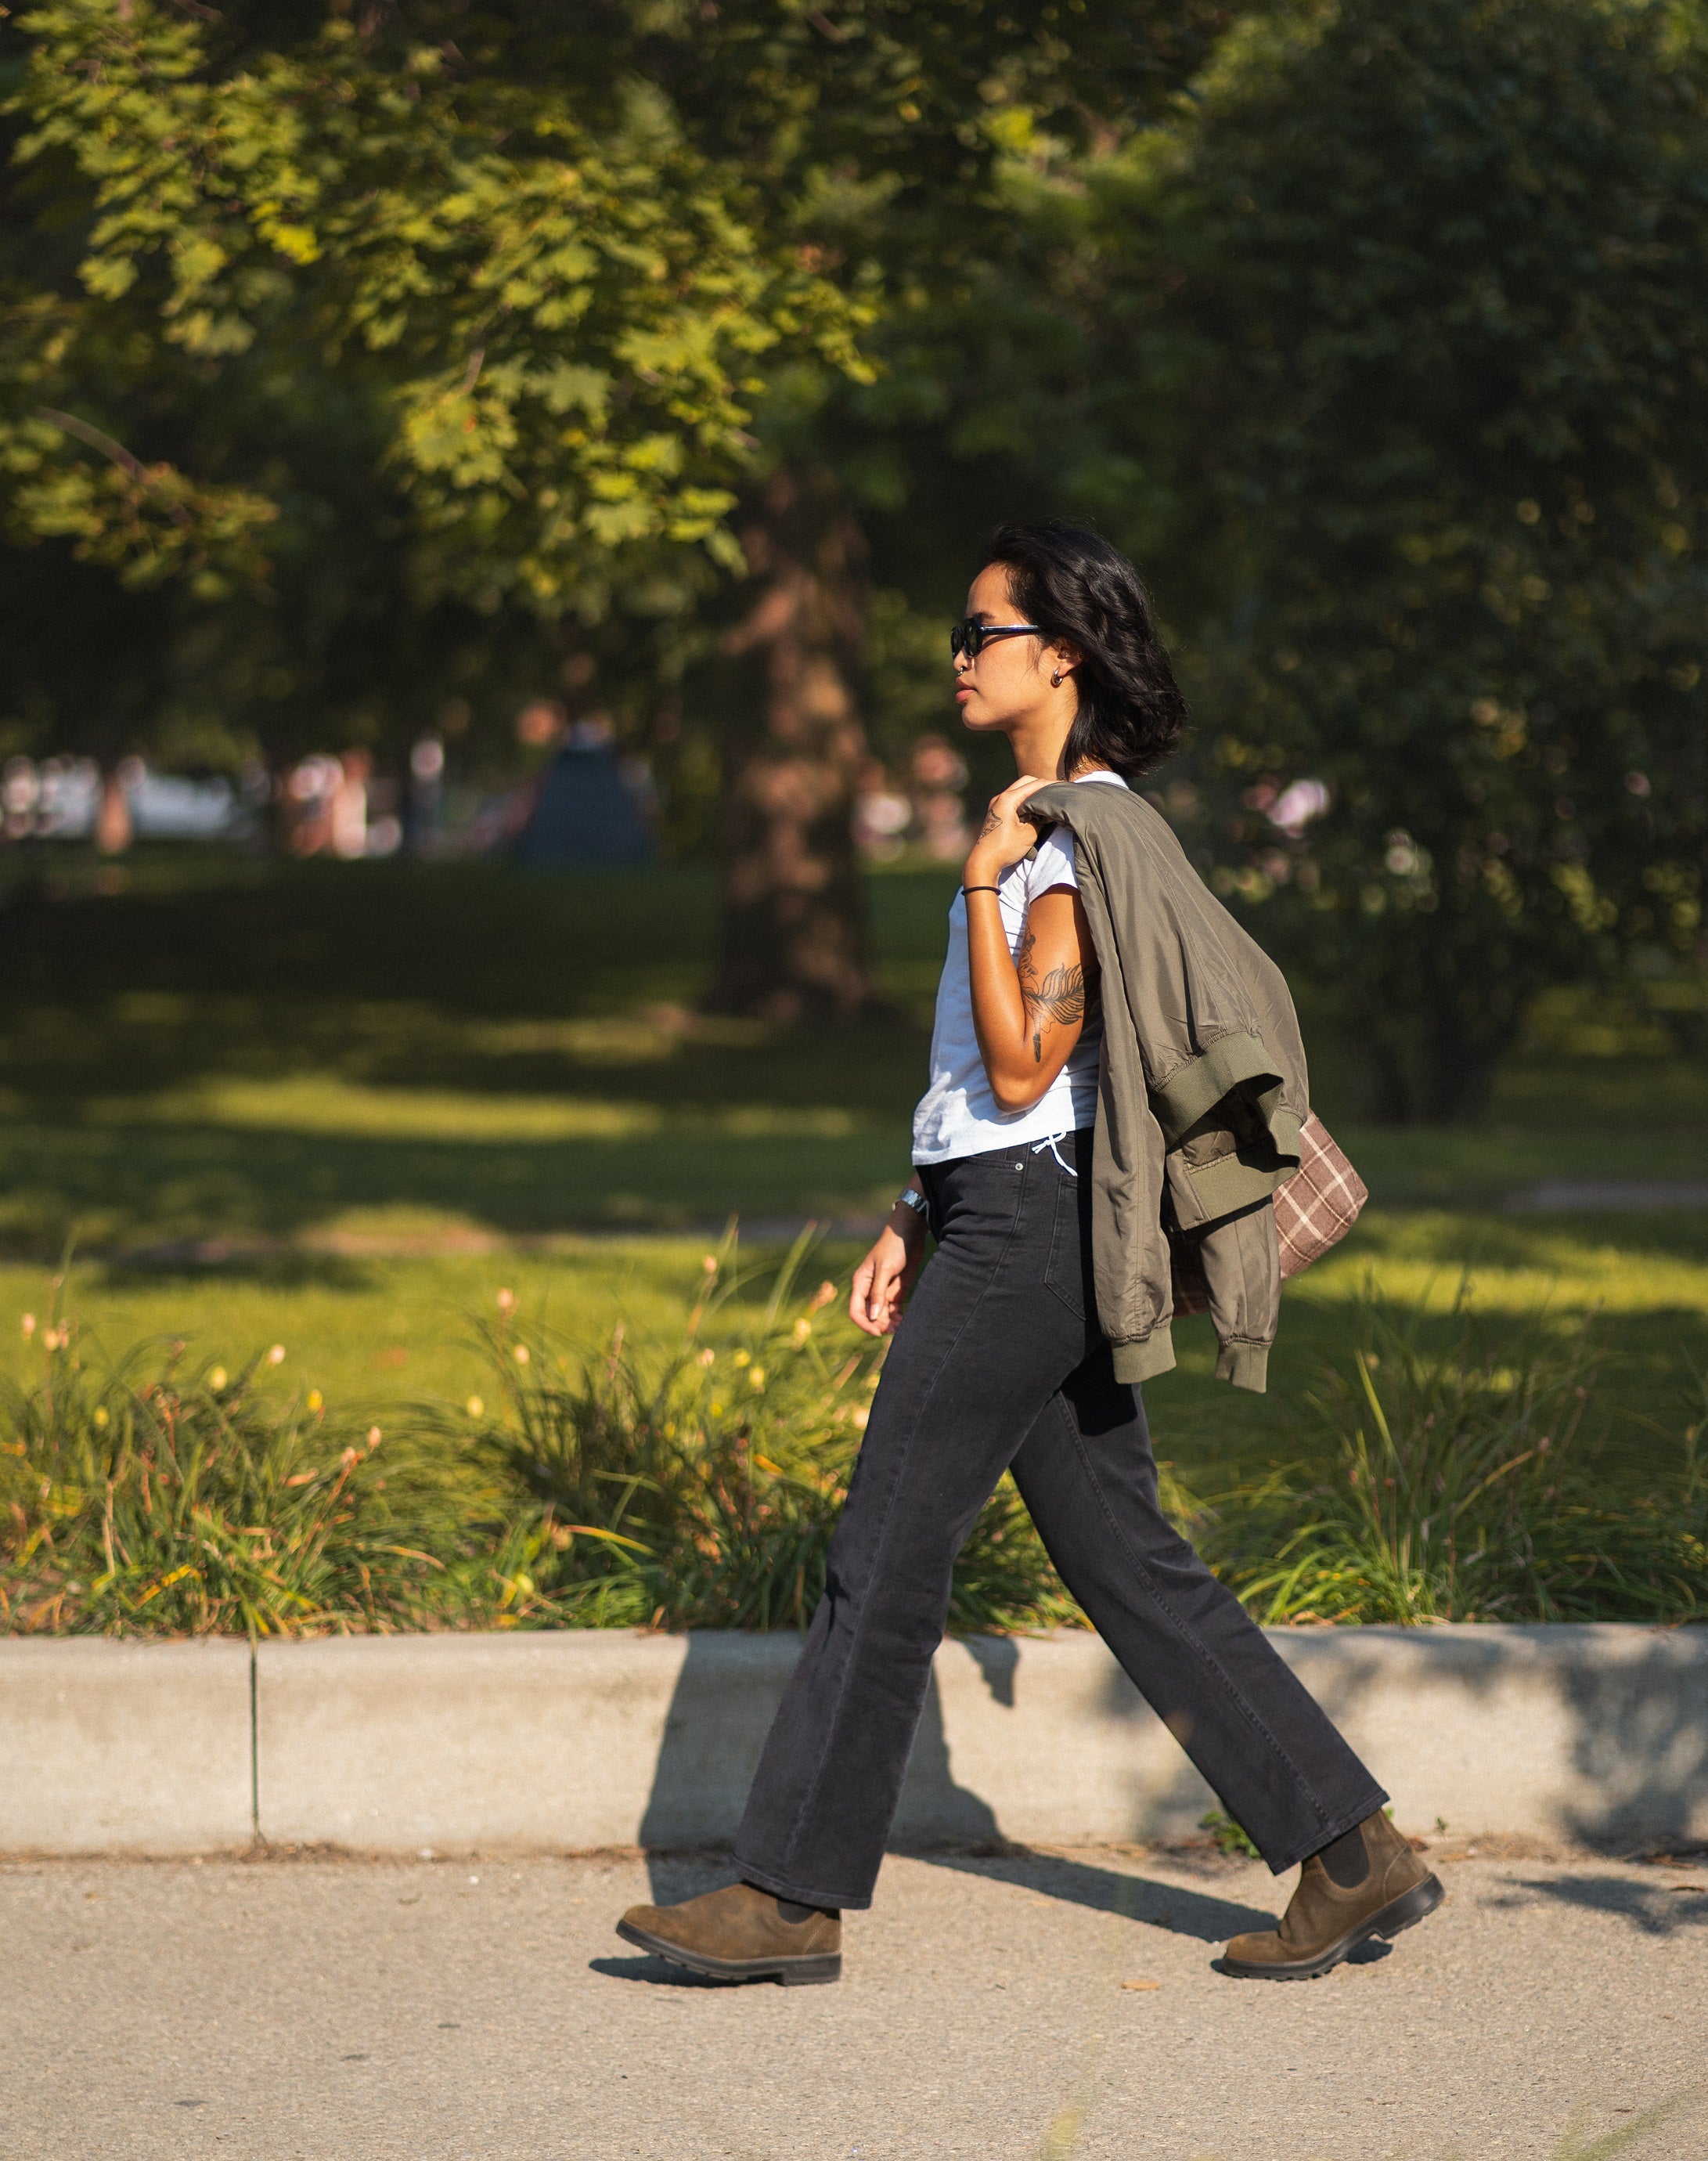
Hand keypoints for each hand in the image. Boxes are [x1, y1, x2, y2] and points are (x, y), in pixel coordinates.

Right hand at [849, 1217, 924, 1336]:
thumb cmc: (893, 1248)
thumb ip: (878, 1292)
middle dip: (881, 1325)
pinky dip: (899, 1318)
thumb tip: (873, 1316)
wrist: (909, 1235)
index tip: (878, 1332)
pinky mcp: (896, 1292)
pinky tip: (905, 1320)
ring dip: (891, 1323)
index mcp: (861, 1284)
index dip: (865, 1324)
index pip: (856, 1311)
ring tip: (902, 1326)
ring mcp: (883, 1292)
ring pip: (883, 1316)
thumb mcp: (884, 1269)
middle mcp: (870, 1291)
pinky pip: (895, 1311)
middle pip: (871, 1317)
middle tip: (896, 1328)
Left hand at [964, 774, 1050, 886]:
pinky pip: (1013, 799)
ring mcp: (997, 804)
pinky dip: (1025, 799)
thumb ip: (1041, 819)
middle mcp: (1000, 797)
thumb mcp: (1029, 834)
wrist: (984, 862)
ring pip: (1019, 789)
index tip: (1064, 786)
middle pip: (1025, 782)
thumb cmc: (1005, 848)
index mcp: (1008, 799)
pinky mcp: (996, 811)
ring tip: (1048, 798)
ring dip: (1033, 792)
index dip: (1050, 785)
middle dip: (1042, 784)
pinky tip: (1035, 807)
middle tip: (1057, 791)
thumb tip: (1047, 812)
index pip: (1034, 784)